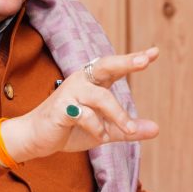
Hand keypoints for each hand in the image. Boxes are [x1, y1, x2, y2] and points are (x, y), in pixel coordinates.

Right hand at [0, 47, 159, 162]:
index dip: (133, 60)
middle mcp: (82, 81)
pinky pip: (85, 115)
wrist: (35, 138)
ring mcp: (70, 92)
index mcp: (93, 83)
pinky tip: (97, 136)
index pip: (115, 68)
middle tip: (144, 61)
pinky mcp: (61, 107)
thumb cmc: (69, 129)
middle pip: (105, 66)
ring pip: (101, 97)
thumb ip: (127, 129)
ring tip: (129, 130)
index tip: (154, 53)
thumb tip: (156, 129)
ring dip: (118, 115)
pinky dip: (96, 128)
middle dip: (126, 62)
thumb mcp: (104, 130)